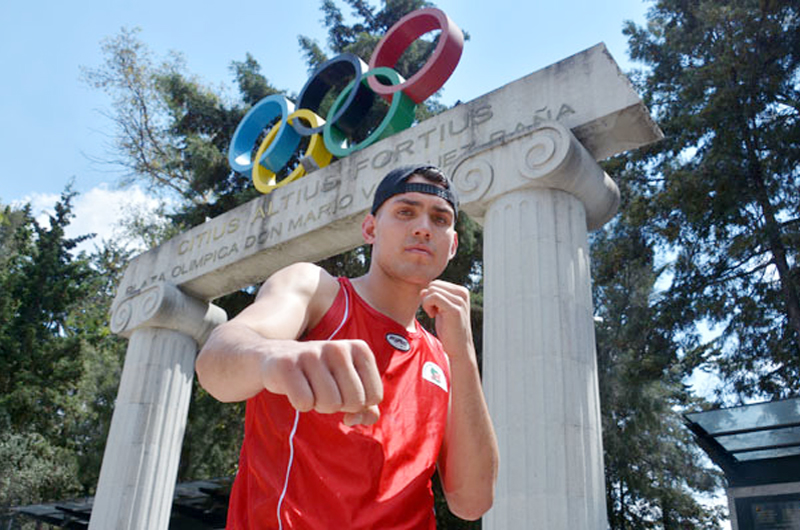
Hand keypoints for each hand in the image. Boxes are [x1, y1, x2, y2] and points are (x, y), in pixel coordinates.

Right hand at [260, 339, 382, 425]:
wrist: (277, 358)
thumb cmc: (321, 376)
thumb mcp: (349, 386)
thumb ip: (367, 407)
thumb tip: (360, 418)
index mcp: (360, 349)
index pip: (374, 396)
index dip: (358, 403)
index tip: (343, 391)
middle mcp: (338, 348)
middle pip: (354, 402)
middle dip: (339, 406)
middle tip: (325, 390)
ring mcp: (312, 354)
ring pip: (330, 404)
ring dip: (319, 405)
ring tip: (310, 388)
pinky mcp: (287, 364)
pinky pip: (304, 403)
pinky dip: (300, 404)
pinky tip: (296, 388)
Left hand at [420, 281, 474, 361]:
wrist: (459, 347)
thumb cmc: (449, 330)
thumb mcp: (441, 310)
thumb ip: (434, 298)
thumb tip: (423, 290)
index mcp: (461, 291)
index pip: (437, 283)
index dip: (430, 296)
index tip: (436, 309)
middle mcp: (463, 293)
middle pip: (433, 284)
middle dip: (428, 298)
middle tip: (434, 312)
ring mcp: (460, 300)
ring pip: (432, 289)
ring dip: (427, 303)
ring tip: (434, 314)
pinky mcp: (454, 309)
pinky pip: (432, 297)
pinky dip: (427, 306)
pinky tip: (433, 316)